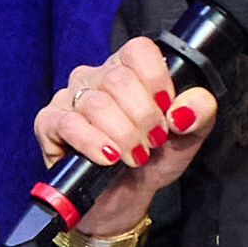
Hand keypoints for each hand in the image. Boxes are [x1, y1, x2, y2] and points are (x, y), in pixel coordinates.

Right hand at [34, 33, 212, 235]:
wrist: (125, 196)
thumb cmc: (154, 159)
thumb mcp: (188, 136)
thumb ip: (199, 114)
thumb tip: (182, 110)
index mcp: (129, 69)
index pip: (138, 50)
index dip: (156, 80)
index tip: (167, 110)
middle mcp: (96, 77)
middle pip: (119, 79)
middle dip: (143, 117)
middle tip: (152, 142)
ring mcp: (68, 98)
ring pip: (96, 104)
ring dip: (122, 136)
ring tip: (134, 156)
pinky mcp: (47, 123)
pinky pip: (68, 124)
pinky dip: (93, 143)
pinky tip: (107, 158)